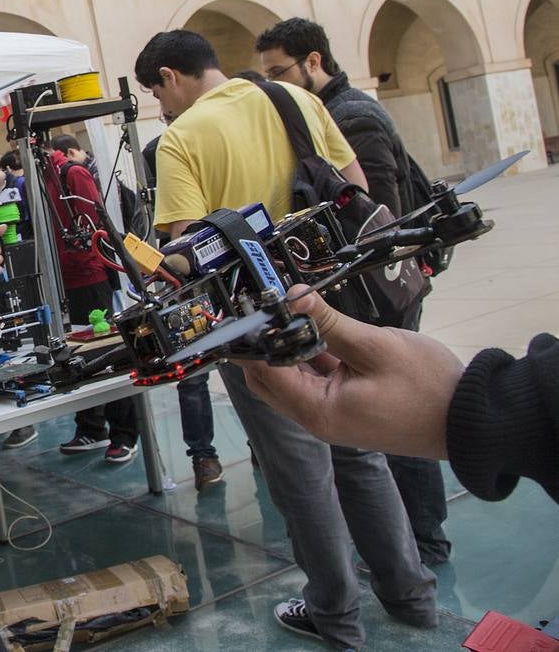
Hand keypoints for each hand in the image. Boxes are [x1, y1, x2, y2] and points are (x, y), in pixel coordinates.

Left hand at [235, 285, 462, 459]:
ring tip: (286, 314)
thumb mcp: (375, 346)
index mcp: (318, 411)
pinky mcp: (347, 408)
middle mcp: (318, 419)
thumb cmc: (429, 387)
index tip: (246, 312)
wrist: (470, 418)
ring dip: (287, 351)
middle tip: (262, 309)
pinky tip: (315, 331)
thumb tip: (293, 297)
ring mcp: (332, 416)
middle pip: (271, 381)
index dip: (252, 342)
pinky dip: (310, 359)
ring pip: (293, 380)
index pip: (266, 374)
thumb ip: (329, 322)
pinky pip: (316, 382)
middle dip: (263, 347)